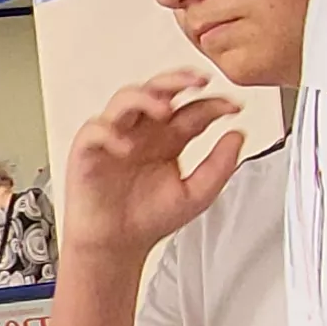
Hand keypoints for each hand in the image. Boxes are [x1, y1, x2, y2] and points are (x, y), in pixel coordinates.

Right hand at [63, 74, 246, 258]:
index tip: (233, 106)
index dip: (213, 103)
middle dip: (178, 80)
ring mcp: (116, 136)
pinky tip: (126, 146)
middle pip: (158, 89)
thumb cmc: (149, 218)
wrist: (116, 245)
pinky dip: (109, 133)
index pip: (191, 108)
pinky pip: (95, 130)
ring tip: (164, 109)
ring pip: (126, 98)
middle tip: (198, 80)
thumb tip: (238, 135)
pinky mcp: (89, 150)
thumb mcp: (197, 194)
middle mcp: (143, 131)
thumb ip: (219, 166)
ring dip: (146, 98)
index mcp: (169, 138)